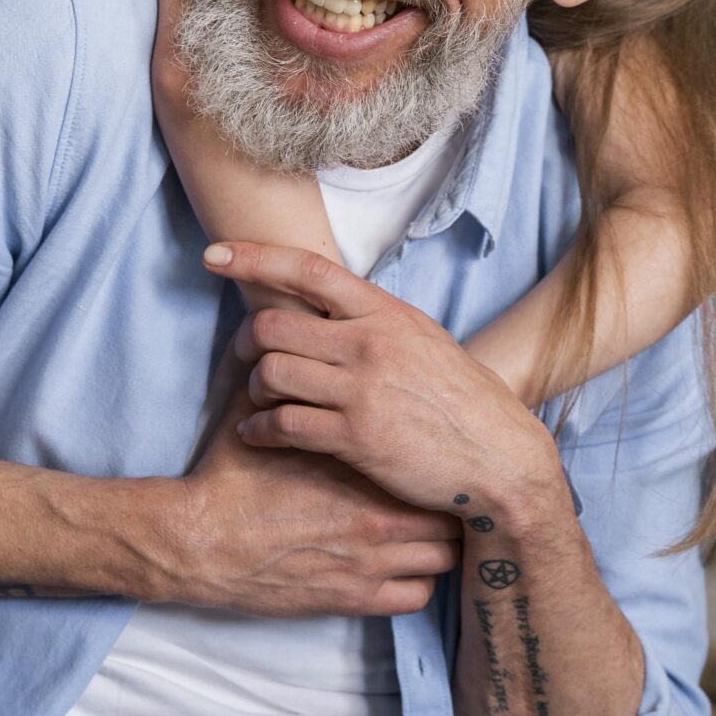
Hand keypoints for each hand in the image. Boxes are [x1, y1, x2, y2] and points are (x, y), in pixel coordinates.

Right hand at [164, 383, 459, 616]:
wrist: (200, 542)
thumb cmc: (228, 481)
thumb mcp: (257, 419)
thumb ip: (286, 388)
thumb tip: (291, 349)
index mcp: (359, 467)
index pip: (430, 462)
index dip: (432, 461)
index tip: (425, 457)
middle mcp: (376, 518)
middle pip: (452, 513)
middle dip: (446, 503)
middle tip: (431, 495)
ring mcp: (370, 564)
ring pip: (445, 558)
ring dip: (437, 545)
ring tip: (421, 533)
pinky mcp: (355, 599)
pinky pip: (417, 596)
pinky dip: (416, 582)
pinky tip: (398, 568)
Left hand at [213, 240, 560, 519]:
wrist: (501, 460)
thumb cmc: (461, 400)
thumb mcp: (423, 340)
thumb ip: (374, 322)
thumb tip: (327, 306)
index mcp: (386, 313)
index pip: (309, 270)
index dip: (255, 257)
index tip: (213, 255)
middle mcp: (370, 344)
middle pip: (271, 326)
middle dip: (245, 342)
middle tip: (244, 358)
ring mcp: (361, 391)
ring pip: (270, 374)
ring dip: (253, 388)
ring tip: (259, 400)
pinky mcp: (355, 438)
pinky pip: (282, 424)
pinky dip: (258, 429)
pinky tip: (256, 434)